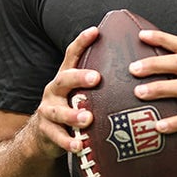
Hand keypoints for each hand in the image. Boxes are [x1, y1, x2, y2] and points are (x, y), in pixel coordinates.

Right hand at [30, 26, 101, 157]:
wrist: (42, 134)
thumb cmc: (72, 107)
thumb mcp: (80, 91)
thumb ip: (98, 82)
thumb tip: (134, 68)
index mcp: (65, 77)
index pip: (71, 55)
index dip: (81, 42)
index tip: (96, 31)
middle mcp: (54, 90)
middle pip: (64, 79)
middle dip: (79, 77)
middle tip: (96, 78)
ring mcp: (48, 110)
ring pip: (58, 111)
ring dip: (73, 115)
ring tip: (87, 118)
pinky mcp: (46, 131)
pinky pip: (56, 137)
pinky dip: (68, 142)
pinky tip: (79, 146)